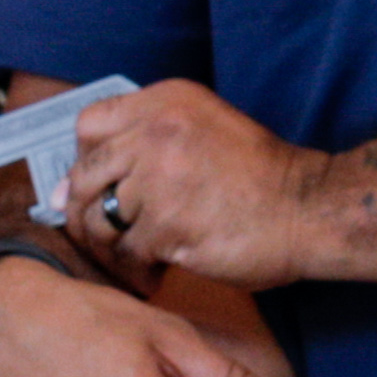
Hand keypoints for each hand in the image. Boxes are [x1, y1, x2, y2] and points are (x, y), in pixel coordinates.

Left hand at [60, 79, 345, 290]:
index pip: (89, 125)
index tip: (95, 186)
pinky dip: (136, 269)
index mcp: (164, 102)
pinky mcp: (167, 225)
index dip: (84, 161)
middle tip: (103, 235)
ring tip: (133, 260)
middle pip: (85, 176)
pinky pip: (128, 252)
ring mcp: (160, 179)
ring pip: (101, 219)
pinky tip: (155, 274)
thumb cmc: (258, 176)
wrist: (308, 208)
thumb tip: (68, 186)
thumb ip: (145, 141)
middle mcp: (156, 132)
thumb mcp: (203, 127)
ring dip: (111, 247)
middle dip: (85, 212)